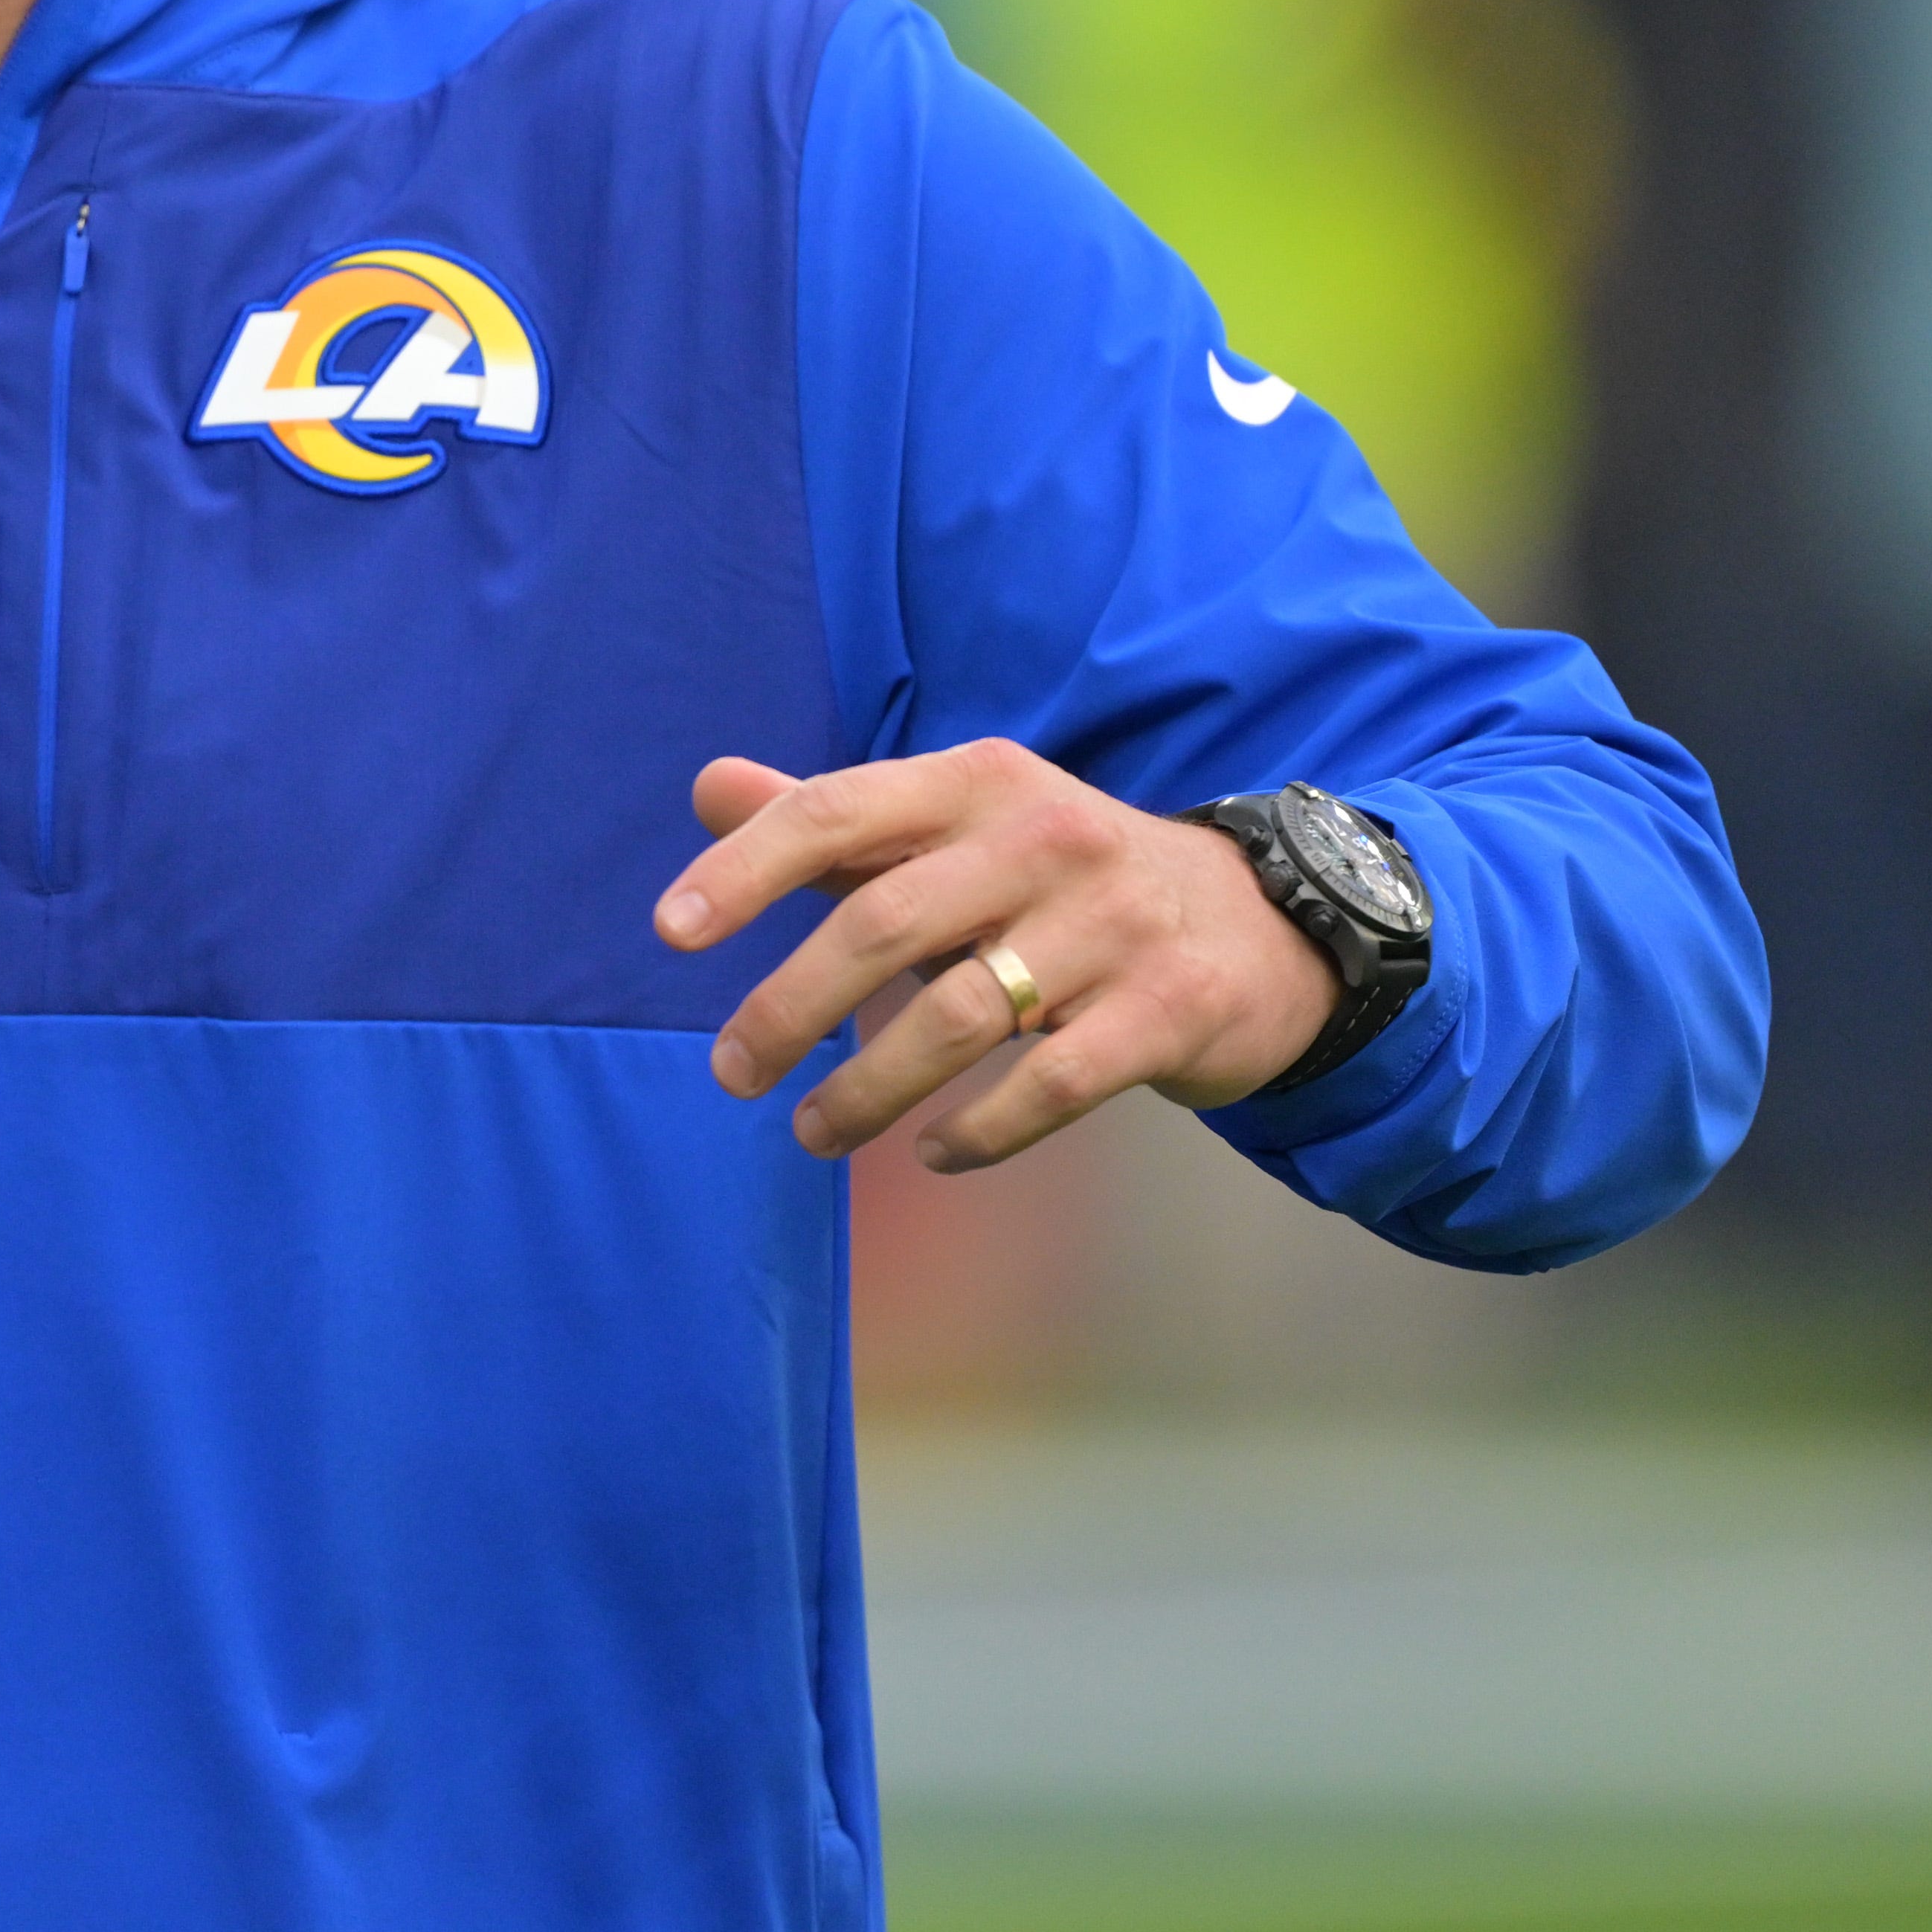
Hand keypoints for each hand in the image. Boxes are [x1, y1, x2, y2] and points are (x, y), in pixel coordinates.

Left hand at [655, 743, 1342, 1170]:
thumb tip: (707, 789)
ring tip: (810, 1132)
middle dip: (790, 1007)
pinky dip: (981, 1128)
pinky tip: (934, 1151)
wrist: (1261, 922)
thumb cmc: (1064, 877)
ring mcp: (1115, 923)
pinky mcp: (1170, 1008)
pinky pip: (1053, 1082)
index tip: (670, 932)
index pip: (835, 812)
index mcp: (977, 781)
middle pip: (884, 924)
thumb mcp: (958, 825)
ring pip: (959, 1015)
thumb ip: (834, 820)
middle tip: (730, 1070)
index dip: (745, 869)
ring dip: (867, 1087)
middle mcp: (1043, 838)